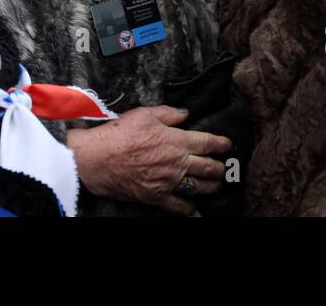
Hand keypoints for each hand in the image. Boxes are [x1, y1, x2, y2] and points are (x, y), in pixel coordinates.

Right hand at [66, 105, 231, 215]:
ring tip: (216, 185)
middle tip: (224, 168)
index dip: (221, 144)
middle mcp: (177, 163)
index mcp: (176, 140)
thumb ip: (168, 113)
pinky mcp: (157, 196)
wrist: (97, 158)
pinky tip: (197, 211)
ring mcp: (168, 182)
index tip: (228, 145)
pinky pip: (179, 206)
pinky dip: (190, 210)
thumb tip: (185, 114)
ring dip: (211, 187)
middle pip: (208, 168)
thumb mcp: (144, 114)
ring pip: (199, 188)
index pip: (207, 143)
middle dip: (220, 168)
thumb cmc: (119, 134)